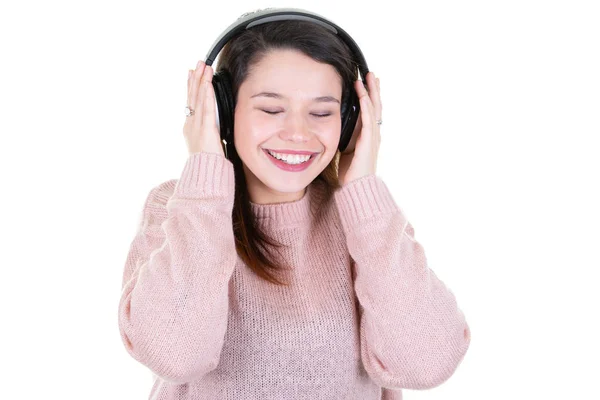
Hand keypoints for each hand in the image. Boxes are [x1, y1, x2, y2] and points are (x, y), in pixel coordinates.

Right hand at [183, 60, 223, 156]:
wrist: (204, 174)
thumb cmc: (207, 163)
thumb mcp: (206, 144)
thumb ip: (209, 132)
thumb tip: (214, 126)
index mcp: (190, 127)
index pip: (191, 101)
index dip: (191, 86)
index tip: (192, 73)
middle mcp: (191, 123)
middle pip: (193, 96)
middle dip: (195, 78)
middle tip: (198, 63)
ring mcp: (197, 126)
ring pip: (199, 99)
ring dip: (201, 81)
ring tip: (203, 67)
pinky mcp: (206, 130)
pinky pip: (207, 109)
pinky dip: (207, 95)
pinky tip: (208, 84)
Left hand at [338, 71, 381, 185]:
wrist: (356, 189)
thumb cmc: (349, 173)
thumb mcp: (345, 150)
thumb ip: (343, 138)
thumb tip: (332, 127)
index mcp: (367, 136)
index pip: (370, 112)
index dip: (369, 96)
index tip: (365, 82)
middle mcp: (373, 134)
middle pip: (376, 106)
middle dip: (374, 89)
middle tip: (371, 73)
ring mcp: (372, 138)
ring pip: (374, 109)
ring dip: (371, 92)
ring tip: (369, 77)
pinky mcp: (368, 142)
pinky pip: (369, 120)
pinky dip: (366, 106)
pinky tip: (363, 95)